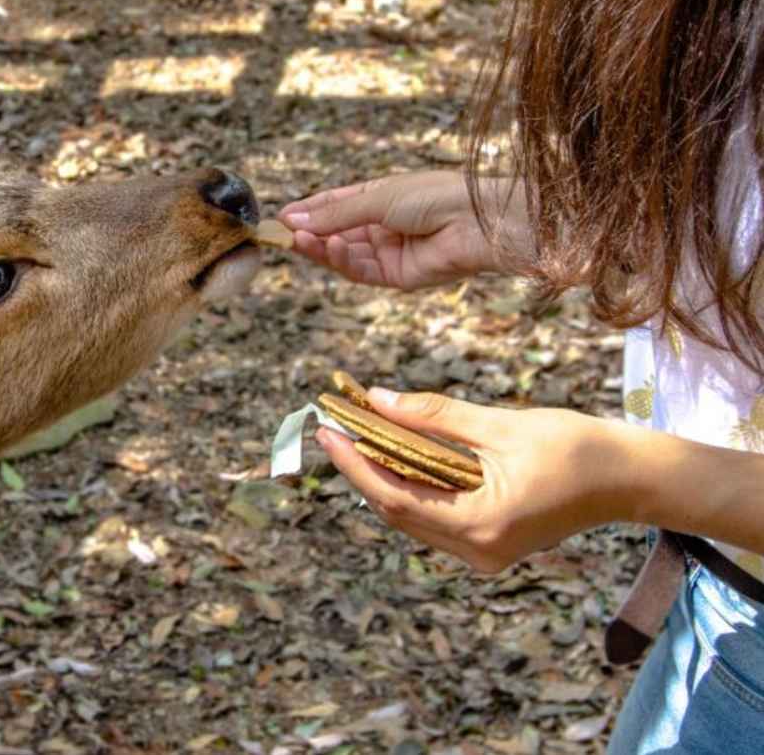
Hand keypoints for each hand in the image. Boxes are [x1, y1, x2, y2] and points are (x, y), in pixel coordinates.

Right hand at [279, 172, 525, 289]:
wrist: (477, 222)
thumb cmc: (435, 197)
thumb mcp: (376, 198)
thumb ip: (334, 214)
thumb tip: (292, 219)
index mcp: (380, 198)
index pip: (335, 206)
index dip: (308, 211)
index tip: (281, 217)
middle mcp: (382, 226)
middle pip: (335, 233)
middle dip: (310, 234)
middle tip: (282, 235)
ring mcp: (388, 252)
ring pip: (344, 255)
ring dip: (320, 249)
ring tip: (299, 241)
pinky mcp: (396, 276)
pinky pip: (360, 272)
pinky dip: (341, 262)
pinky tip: (330, 248)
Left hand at [315, 388, 633, 572]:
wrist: (629, 479)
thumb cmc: (574, 447)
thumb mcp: (500, 425)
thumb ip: (435, 416)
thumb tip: (377, 400)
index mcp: (480, 525)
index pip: (395, 497)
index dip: (355, 465)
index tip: (327, 431)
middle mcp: (477, 552)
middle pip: (398, 512)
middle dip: (362, 469)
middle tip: (334, 428)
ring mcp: (484, 555)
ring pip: (414, 518)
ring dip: (384, 478)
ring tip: (357, 437)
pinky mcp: (491, 546)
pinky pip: (435, 519)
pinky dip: (413, 488)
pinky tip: (396, 456)